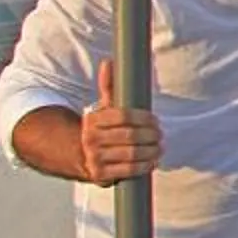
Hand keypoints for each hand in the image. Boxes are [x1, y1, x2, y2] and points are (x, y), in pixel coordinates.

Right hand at [78, 58, 162, 184]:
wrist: (77, 154)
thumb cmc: (99, 128)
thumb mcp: (102, 108)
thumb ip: (108, 86)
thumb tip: (109, 61)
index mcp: (92, 120)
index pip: (124, 116)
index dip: (144, 118)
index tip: (155, 121)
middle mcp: (91, 139)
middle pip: (131, 136)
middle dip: (151, 135)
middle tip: (160, 134)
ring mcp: (95, 158)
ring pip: (132, 154)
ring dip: (151, 151)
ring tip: (159, 147)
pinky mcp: (100, 175)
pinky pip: (129, 170)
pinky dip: (145, 165)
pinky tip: (152, 160)